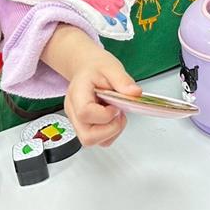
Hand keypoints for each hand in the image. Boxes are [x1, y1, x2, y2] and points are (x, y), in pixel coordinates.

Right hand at [43, 25, 140, 146]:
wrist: (87, 68)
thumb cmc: (96, 68)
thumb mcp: (111, 67)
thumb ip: (123, 80)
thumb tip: (135, 93)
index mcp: (77, 94)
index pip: (85, 113)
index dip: (105, 115)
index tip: (116, 106)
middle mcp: (74, 111)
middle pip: (87, 136)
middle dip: (110, 129)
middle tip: (119, 113)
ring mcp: (78, 121)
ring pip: (91, 141)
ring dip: (111, 132)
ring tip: (117, 114)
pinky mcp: (85, 126)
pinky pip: (98, 140)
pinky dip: (110, 133)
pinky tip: (113, 118)